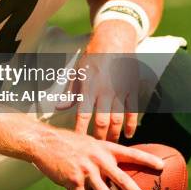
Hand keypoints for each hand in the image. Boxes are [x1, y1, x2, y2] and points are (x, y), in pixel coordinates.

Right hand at [32, 127, 162, 189]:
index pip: (129, 153)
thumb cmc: (65, 142)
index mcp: (103, 148)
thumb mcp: (87, 142)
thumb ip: (100, 153)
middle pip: (121, 178)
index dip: (146, 159)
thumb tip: (111, 165)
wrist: (44, 141)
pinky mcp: (73, 180)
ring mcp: (86, 169)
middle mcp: (97, 158)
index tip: (161, 166)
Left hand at [74, 20, 139, 141]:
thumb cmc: (93, 57)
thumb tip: (58, 108)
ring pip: (118, 119)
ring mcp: (120, 90)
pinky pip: (133, 111)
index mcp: (88, 86)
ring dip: (115, 134)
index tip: (78, 144)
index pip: (82, 114)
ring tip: (111, 146)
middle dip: (98, 138)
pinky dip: (131, 125)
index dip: (80, 131)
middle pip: (102, 121)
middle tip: (96, 150)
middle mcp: (104, 90)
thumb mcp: (78, 72)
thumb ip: (70, 92)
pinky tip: (129, 135)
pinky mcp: (132, 88)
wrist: (114, 40)